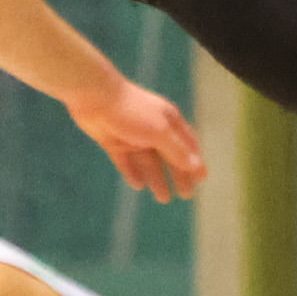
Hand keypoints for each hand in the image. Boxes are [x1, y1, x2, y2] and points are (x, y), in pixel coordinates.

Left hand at [76, 77, 205, 202]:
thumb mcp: (159, 132)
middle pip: (170, 157)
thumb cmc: (132, 111)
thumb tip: (197, 167)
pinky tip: (139, 186)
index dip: (195, 161)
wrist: (94, 96)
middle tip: (186, 196)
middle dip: (179, 176)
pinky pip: (126, 162)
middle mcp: (153, 129)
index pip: (188, 144)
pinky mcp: (114, 142)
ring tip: (164, 198)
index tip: (202, 179)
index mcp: (168, 121)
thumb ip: (177, 151)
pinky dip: (133, 173)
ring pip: (149, 162)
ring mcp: (133, 136)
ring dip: (157, 179)